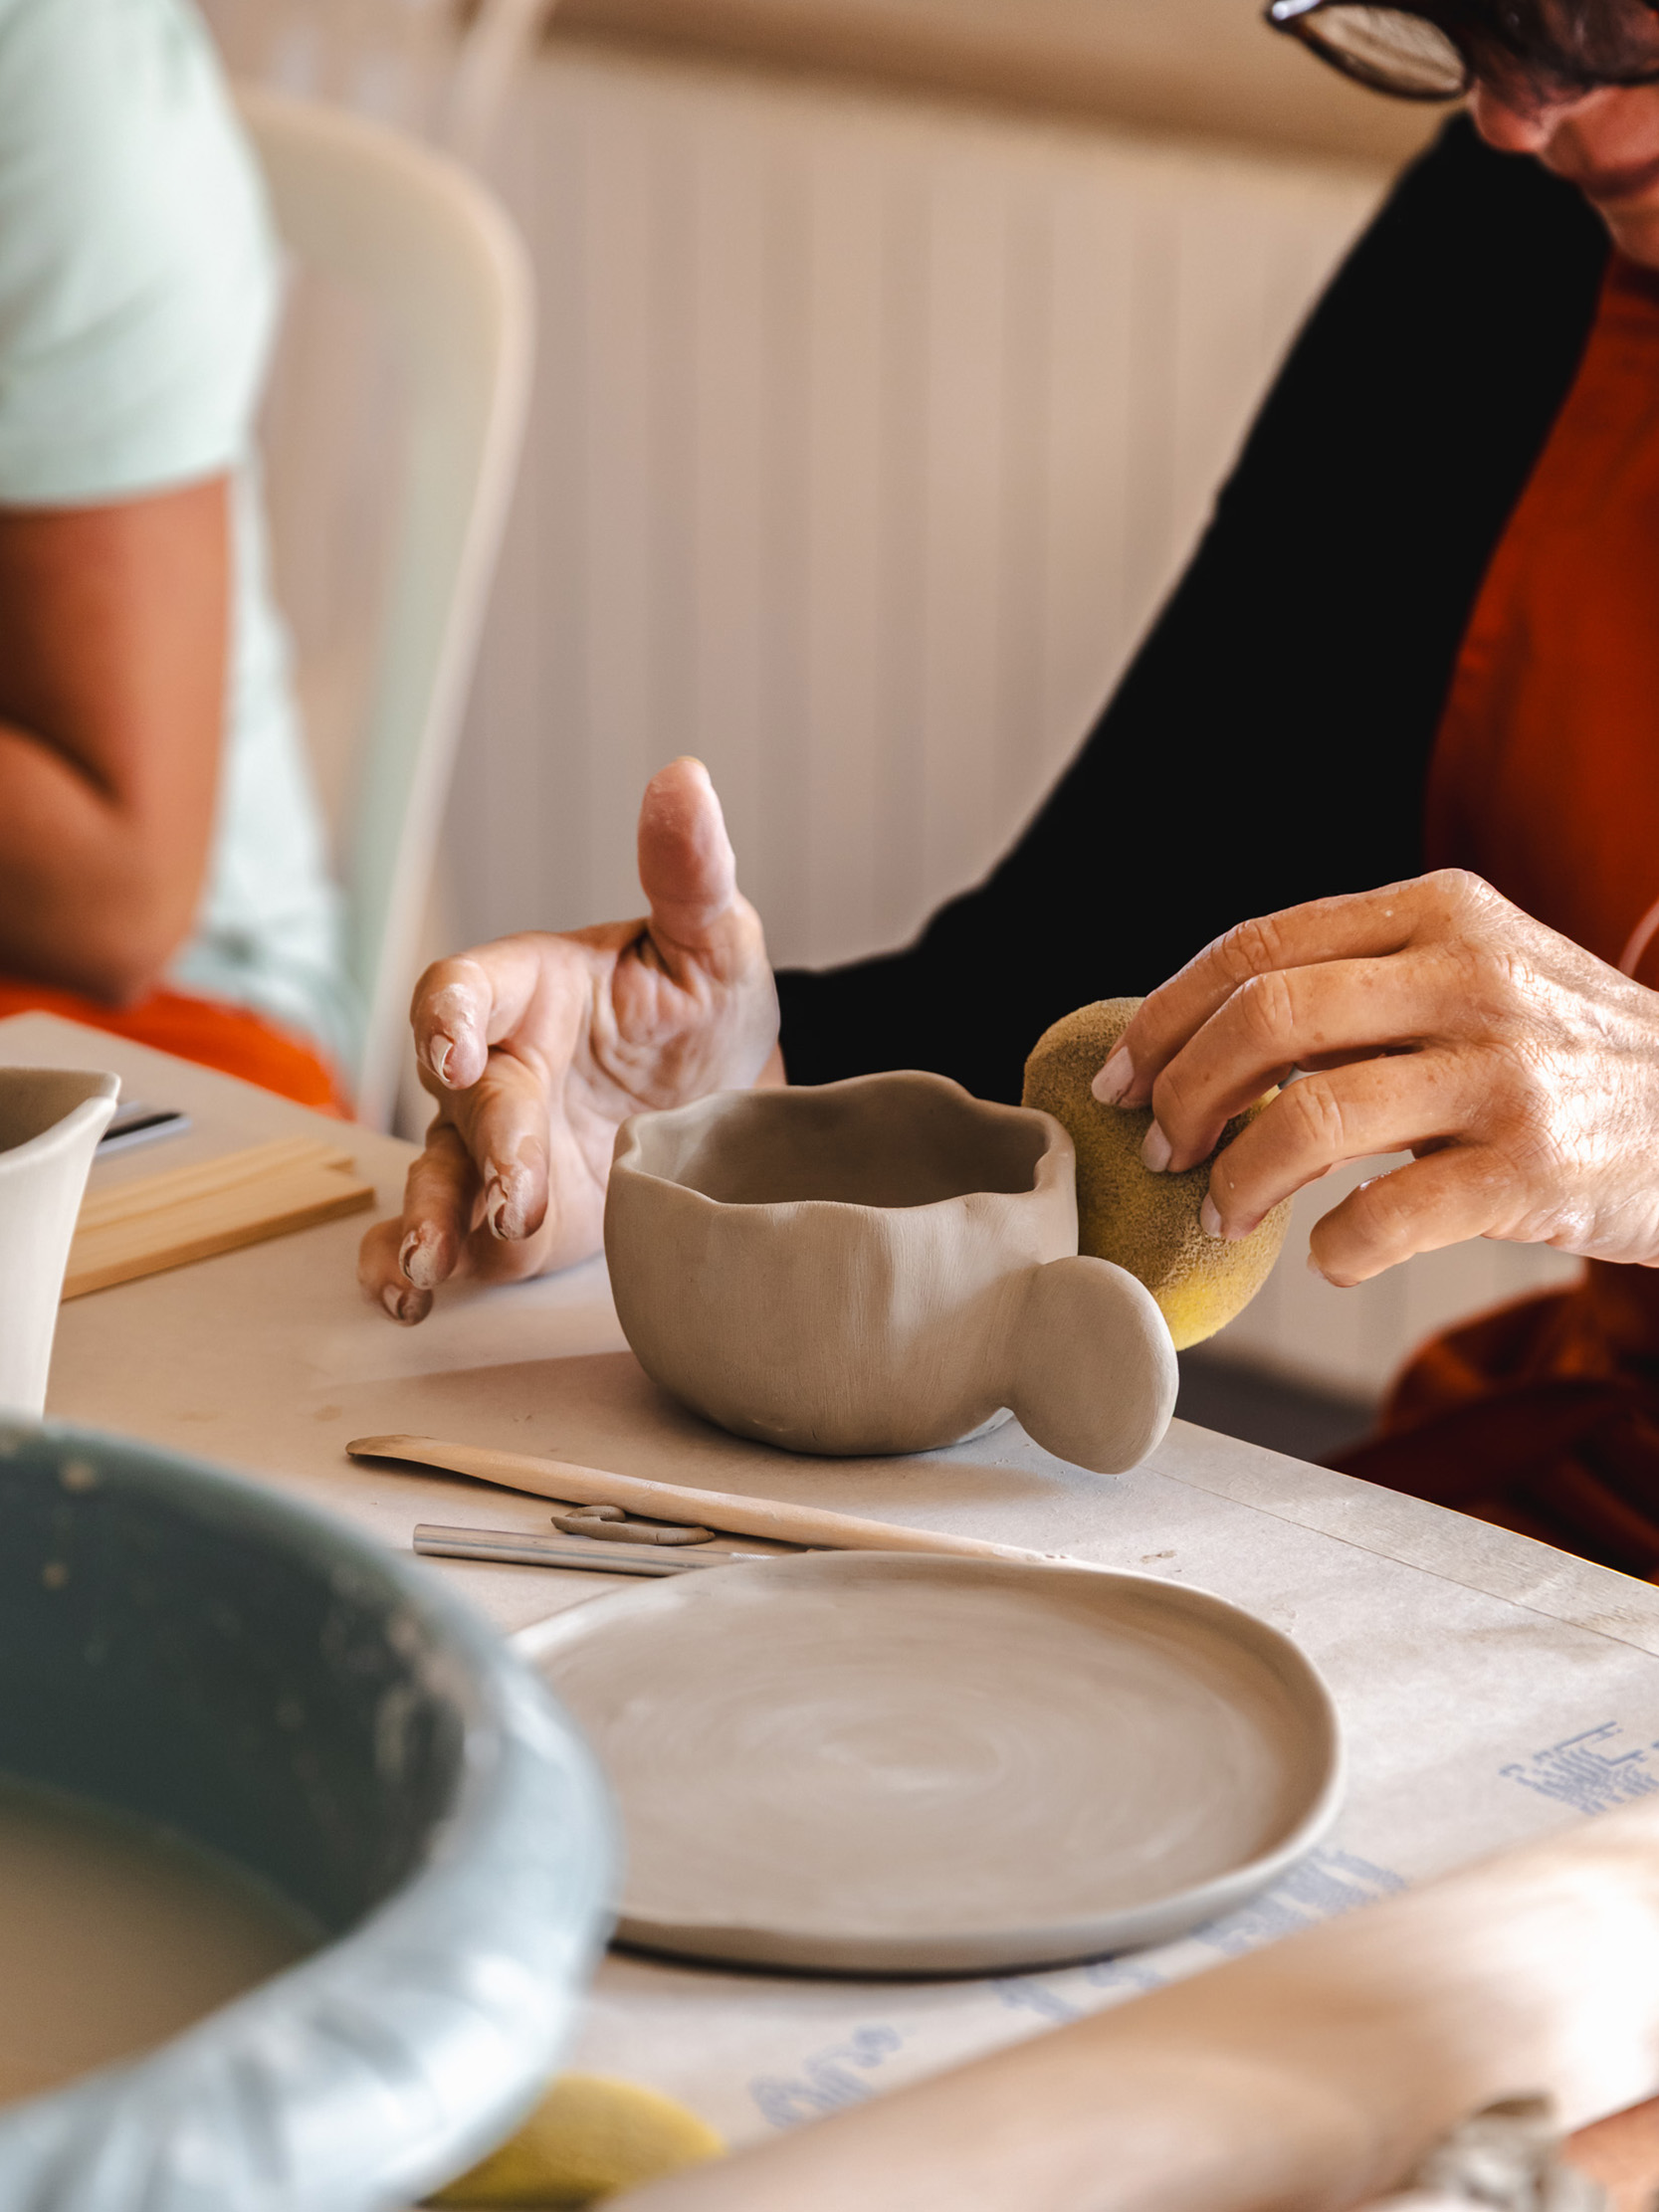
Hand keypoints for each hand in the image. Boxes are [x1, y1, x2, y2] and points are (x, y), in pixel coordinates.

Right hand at [358, 758, 779, 1320]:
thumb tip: (686, 779)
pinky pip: (438, 1235)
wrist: (737, 1107)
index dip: (448, 1017)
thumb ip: (690, 873)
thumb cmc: (705, 1008)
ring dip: (425, 1218)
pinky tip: (406, 1291)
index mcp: (530, 987)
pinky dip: (405, 1261)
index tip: (454, 1050)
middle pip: (459, 1100)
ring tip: (428, 1264)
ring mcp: (490, 1147)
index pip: (462, 988)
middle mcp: (496, 1066)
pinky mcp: (499, 1217)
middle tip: (519, 1189)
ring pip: (431, 1176)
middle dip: (485, 1144)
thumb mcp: (716, 941)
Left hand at [1089, 869, 1658, 1286]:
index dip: (1163, 1016)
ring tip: (1223, 1210)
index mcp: (1437, 912)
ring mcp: (1506, 1073)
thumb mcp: (1475, 975)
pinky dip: (1332, 1247)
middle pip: (1264, 1018)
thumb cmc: (1565, 1054)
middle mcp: (1471, 975)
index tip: (1117, 1079)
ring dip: (1236, 1178)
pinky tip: (1331, 1251)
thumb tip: (1196, 1046)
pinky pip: (1384, 1217)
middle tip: (1162, 1151)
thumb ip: (1357, 989)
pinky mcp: (1534, 1171)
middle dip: (1182, 1094)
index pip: (1255, 944)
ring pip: (1311, 1118)